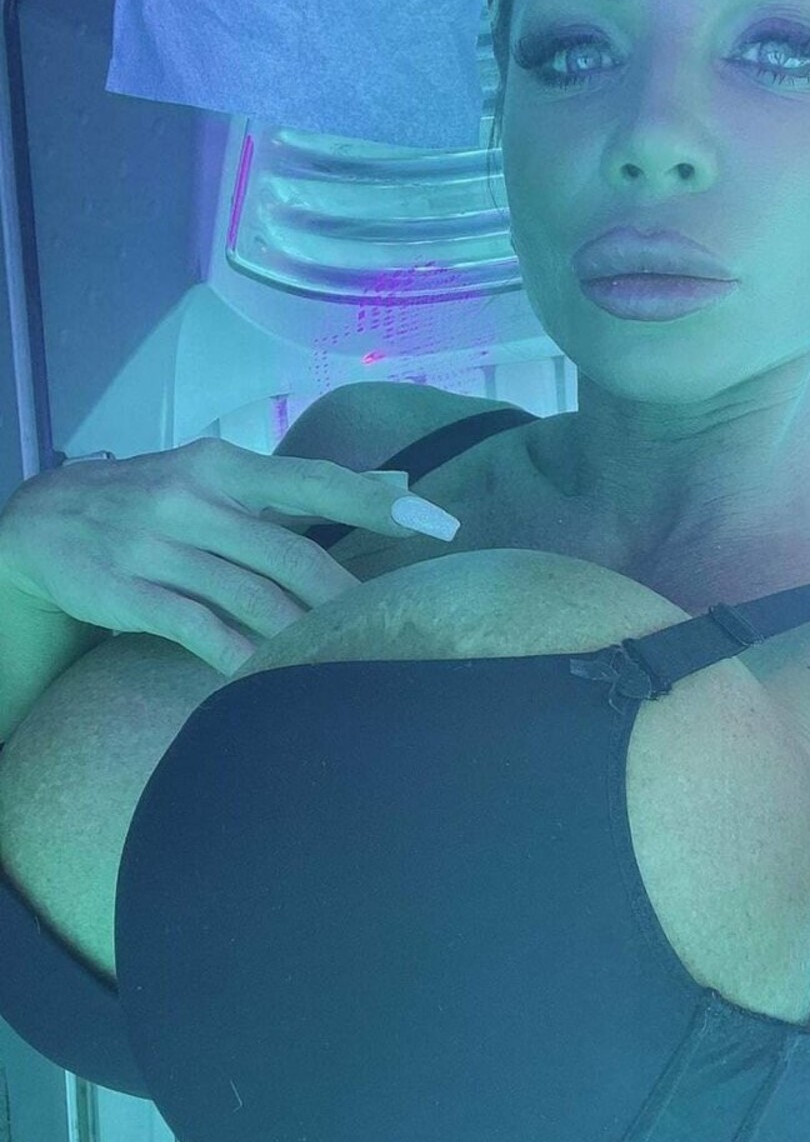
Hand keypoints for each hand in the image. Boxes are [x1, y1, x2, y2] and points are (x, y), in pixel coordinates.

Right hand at [0, 437, 460, 675]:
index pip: (311, 481)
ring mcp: (156, 547)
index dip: (375, 503)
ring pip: (251, 599)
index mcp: (220, 465)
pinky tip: (272, 676)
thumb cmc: (154, 500)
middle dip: (345, 599)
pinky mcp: (129, 593)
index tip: (436, 525)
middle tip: (391, 627)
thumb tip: (398, 484)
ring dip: (302, 634)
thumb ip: (303, 486)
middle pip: (289, 556)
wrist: (40, 523)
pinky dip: (241, 656)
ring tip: (344, 658)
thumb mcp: (218, 476)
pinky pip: (199, 630)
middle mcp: (190, 499)